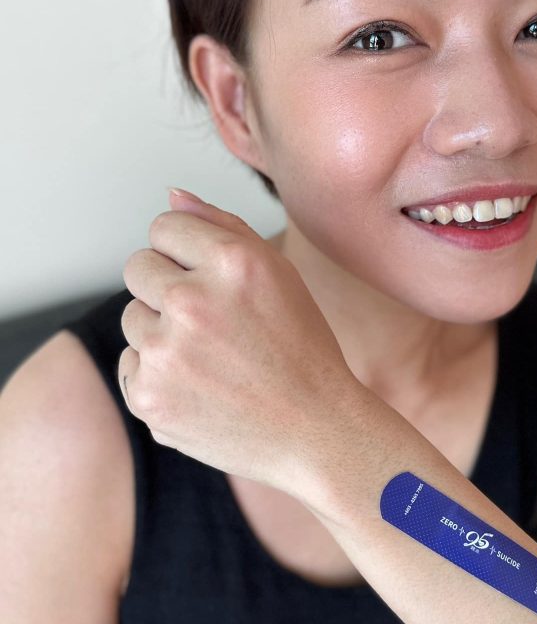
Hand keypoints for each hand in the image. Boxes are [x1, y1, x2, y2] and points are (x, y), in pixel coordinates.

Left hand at [119, 188, 358, 497]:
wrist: (315, 430)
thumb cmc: (302, 347)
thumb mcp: (278, 273)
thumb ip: (223, 225)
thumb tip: (172, 195)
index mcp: (231, 261)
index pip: (164, 225)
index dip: (186, 249)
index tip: (208, 274)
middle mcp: (193, 301)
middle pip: (138, 266)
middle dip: (167, 285)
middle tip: (211, 318)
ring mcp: (167, 354)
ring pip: (132, 317)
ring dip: (162, 330)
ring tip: (212, 356)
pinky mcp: (149, 398)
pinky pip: (130, 363)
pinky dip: (157, 373)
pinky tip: (201, 385)